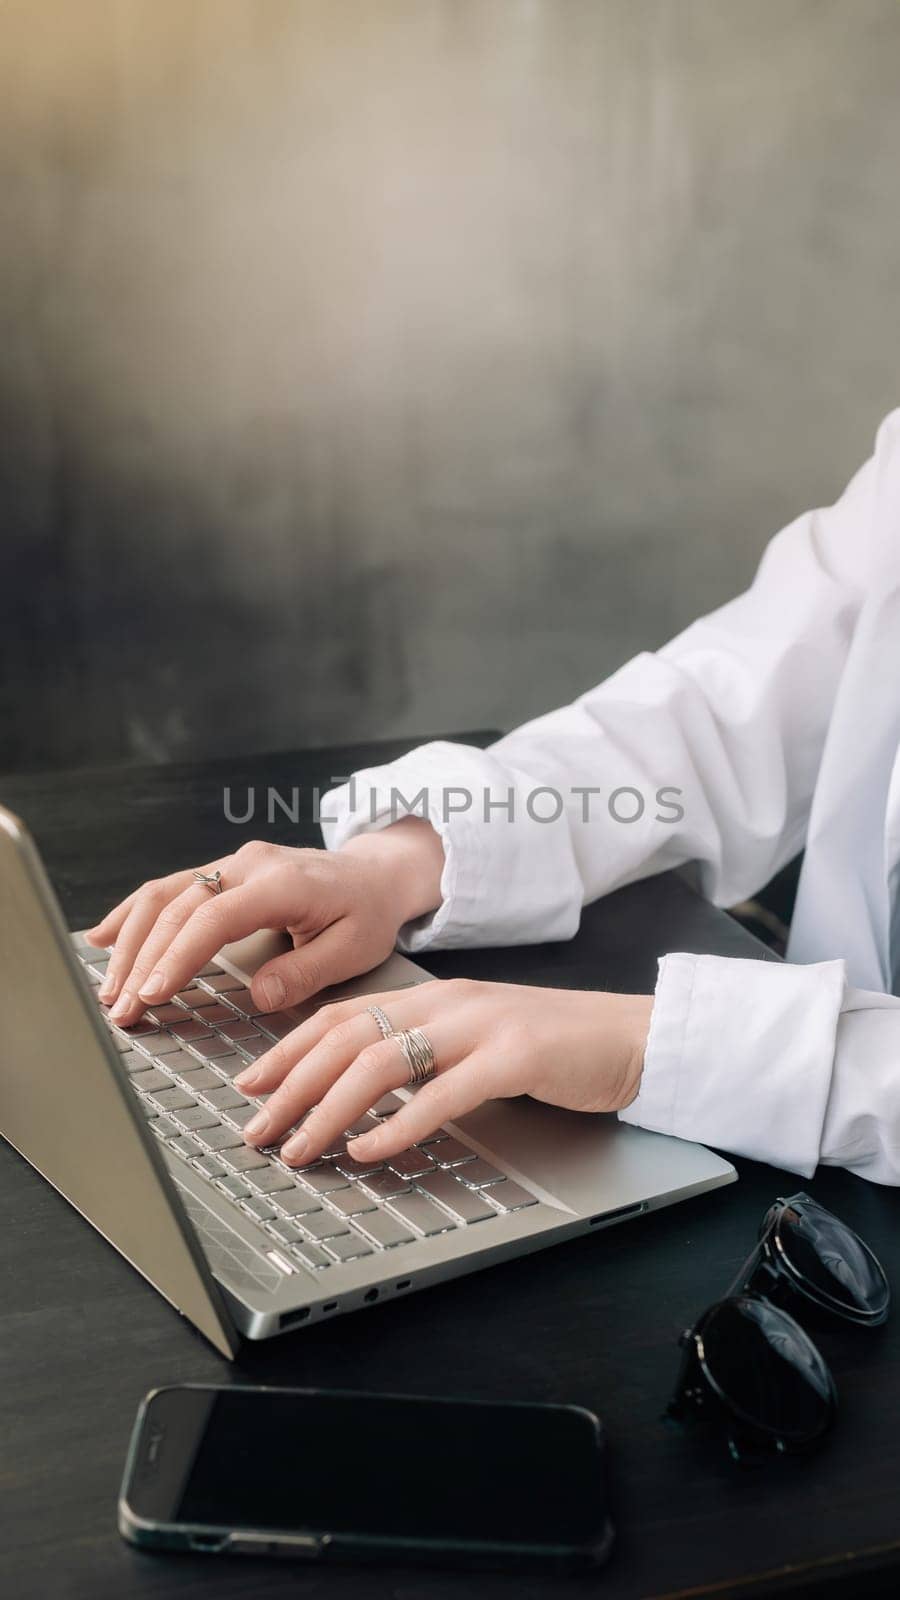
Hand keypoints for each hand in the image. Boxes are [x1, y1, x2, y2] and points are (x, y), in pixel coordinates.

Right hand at [86, 819, 444, 1025]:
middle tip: (123, 1009)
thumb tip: (260, 996)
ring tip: (109, 988)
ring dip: (130, 941)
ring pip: (165, 895)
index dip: (178, 956)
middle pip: (179, 908)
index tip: (153, 993)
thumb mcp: (354, 949)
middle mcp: (249, 865)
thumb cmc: (366, 913)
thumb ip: (306, 972)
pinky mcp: (221, 872)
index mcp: (282, 882)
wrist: (374, 875)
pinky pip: (169, 889)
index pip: (215, 918)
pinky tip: (103, 937)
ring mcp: (232, 864)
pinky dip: (134, 914)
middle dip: (143, 960)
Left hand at [235, 979, 652, 1165]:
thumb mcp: (474, 1040)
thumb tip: (360, 1091)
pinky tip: (371, 1151)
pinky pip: (441, 1094)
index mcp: (432, 997)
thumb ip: (423, 1055)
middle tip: (257, 1130)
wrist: (630, 1036)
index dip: (287, 1050)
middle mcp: (447, 1004)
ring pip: (381, 1062)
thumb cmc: (553, 1045)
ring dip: (330, 1110)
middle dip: (291, 1087)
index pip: (339, 1016)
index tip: (250, 1085)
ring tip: (301, 1149)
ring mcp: (480, 1028)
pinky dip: (399, 1126)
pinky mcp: (514, 1058)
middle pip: (346, 1038)